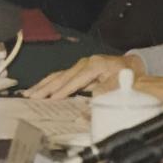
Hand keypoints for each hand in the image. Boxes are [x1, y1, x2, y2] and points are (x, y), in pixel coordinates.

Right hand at [26, 53, 145, 98]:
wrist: (133, 67)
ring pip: (58, 75)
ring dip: (43, 85)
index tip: (52, 99)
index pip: (75, 79)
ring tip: (29, 94)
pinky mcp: (78, 70)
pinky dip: (49, 83)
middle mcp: (85, 63)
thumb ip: (106, 91)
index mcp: (95, 65)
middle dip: (47, 88)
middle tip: (32, 97)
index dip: (63, 90)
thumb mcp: (121, 83)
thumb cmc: (128, 75)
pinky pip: (61, 77)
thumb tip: (91, 99)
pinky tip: (39, 89)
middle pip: (62, 76)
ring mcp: (81, 65)